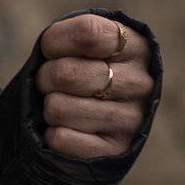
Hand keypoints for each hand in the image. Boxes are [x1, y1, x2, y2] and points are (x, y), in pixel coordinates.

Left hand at [33, 15, 154, 159]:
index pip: (87, 33)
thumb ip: (74, 35)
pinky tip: (70, 128)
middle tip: (51, 82)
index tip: (51, 49)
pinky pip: (60, 138)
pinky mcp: (115, 151)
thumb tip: (51, 45)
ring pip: (57, 108)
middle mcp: (140, 84)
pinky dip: (52, 134)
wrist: (105, 120)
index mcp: (136, 47)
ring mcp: (130, 120)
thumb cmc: (89, 70)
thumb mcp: (90, 44)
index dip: (55, 41)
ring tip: (65, 106)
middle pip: (65, 73)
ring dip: (49, 107)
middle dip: (45, 77)